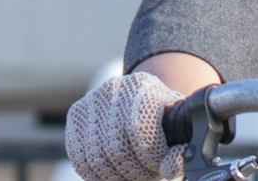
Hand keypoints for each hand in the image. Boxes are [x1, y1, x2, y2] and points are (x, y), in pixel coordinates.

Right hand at [65, 72, 185, 180]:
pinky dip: (95, 174)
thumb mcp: (178, 127)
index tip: (158, 166)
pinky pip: (79, 156)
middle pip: (116, 146)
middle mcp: (115, 88)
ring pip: (96, 155)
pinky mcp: (77, 114)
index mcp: (144, 86)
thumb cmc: (163, 118)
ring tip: (131, 176)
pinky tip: (111, 175)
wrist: (140, 99)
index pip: (139, 127)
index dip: (149, 155)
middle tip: (145, 175)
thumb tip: (171, 166)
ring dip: (115, 175)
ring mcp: (93, 100)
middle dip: (133, 170)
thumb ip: (180, 147)